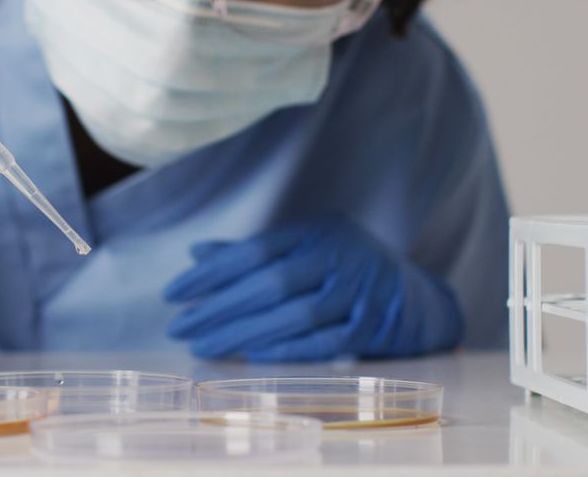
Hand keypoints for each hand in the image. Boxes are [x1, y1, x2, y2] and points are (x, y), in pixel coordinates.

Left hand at [165, 216, 462, 361]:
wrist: (414, 299)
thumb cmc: (344, 270)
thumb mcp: (304, 248)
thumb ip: (253, 253)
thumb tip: (197, 253)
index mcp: (316, 232)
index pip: (253, 251)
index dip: (210, 272)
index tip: (173, 293)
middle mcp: (338, 256)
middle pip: (269, 283)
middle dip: (218, 307)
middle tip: (179, 328)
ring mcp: (358, 291)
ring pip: (293, 314)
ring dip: (243, 333)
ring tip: (203, 346)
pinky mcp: (372, 327)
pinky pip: (322, 342)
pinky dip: (284, 349)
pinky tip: (249, 355)